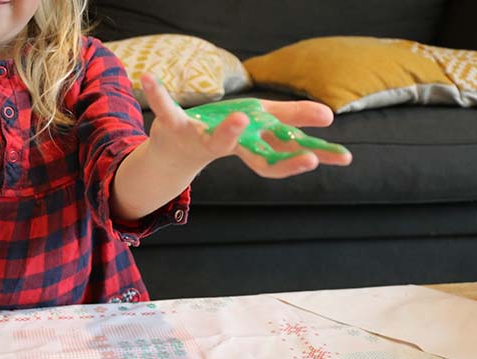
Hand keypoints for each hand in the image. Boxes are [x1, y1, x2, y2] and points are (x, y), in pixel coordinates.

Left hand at [140, 73, 351, 177]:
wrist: (172, 152)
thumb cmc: (221, 133)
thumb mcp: (255, 124)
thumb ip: (291, 119)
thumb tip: (329, 116)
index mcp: (246, 147)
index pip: (276, 160)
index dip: (297, 161)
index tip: (326, 159)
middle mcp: (227, 148)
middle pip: (254, 155)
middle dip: (278, 160)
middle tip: (309, 159)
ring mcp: (199, 138)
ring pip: (215, 140)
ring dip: (229, 131)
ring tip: (241, 118)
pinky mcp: (173, 125)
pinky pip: (166, 107)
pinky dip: (157, 93)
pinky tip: (147, 78)